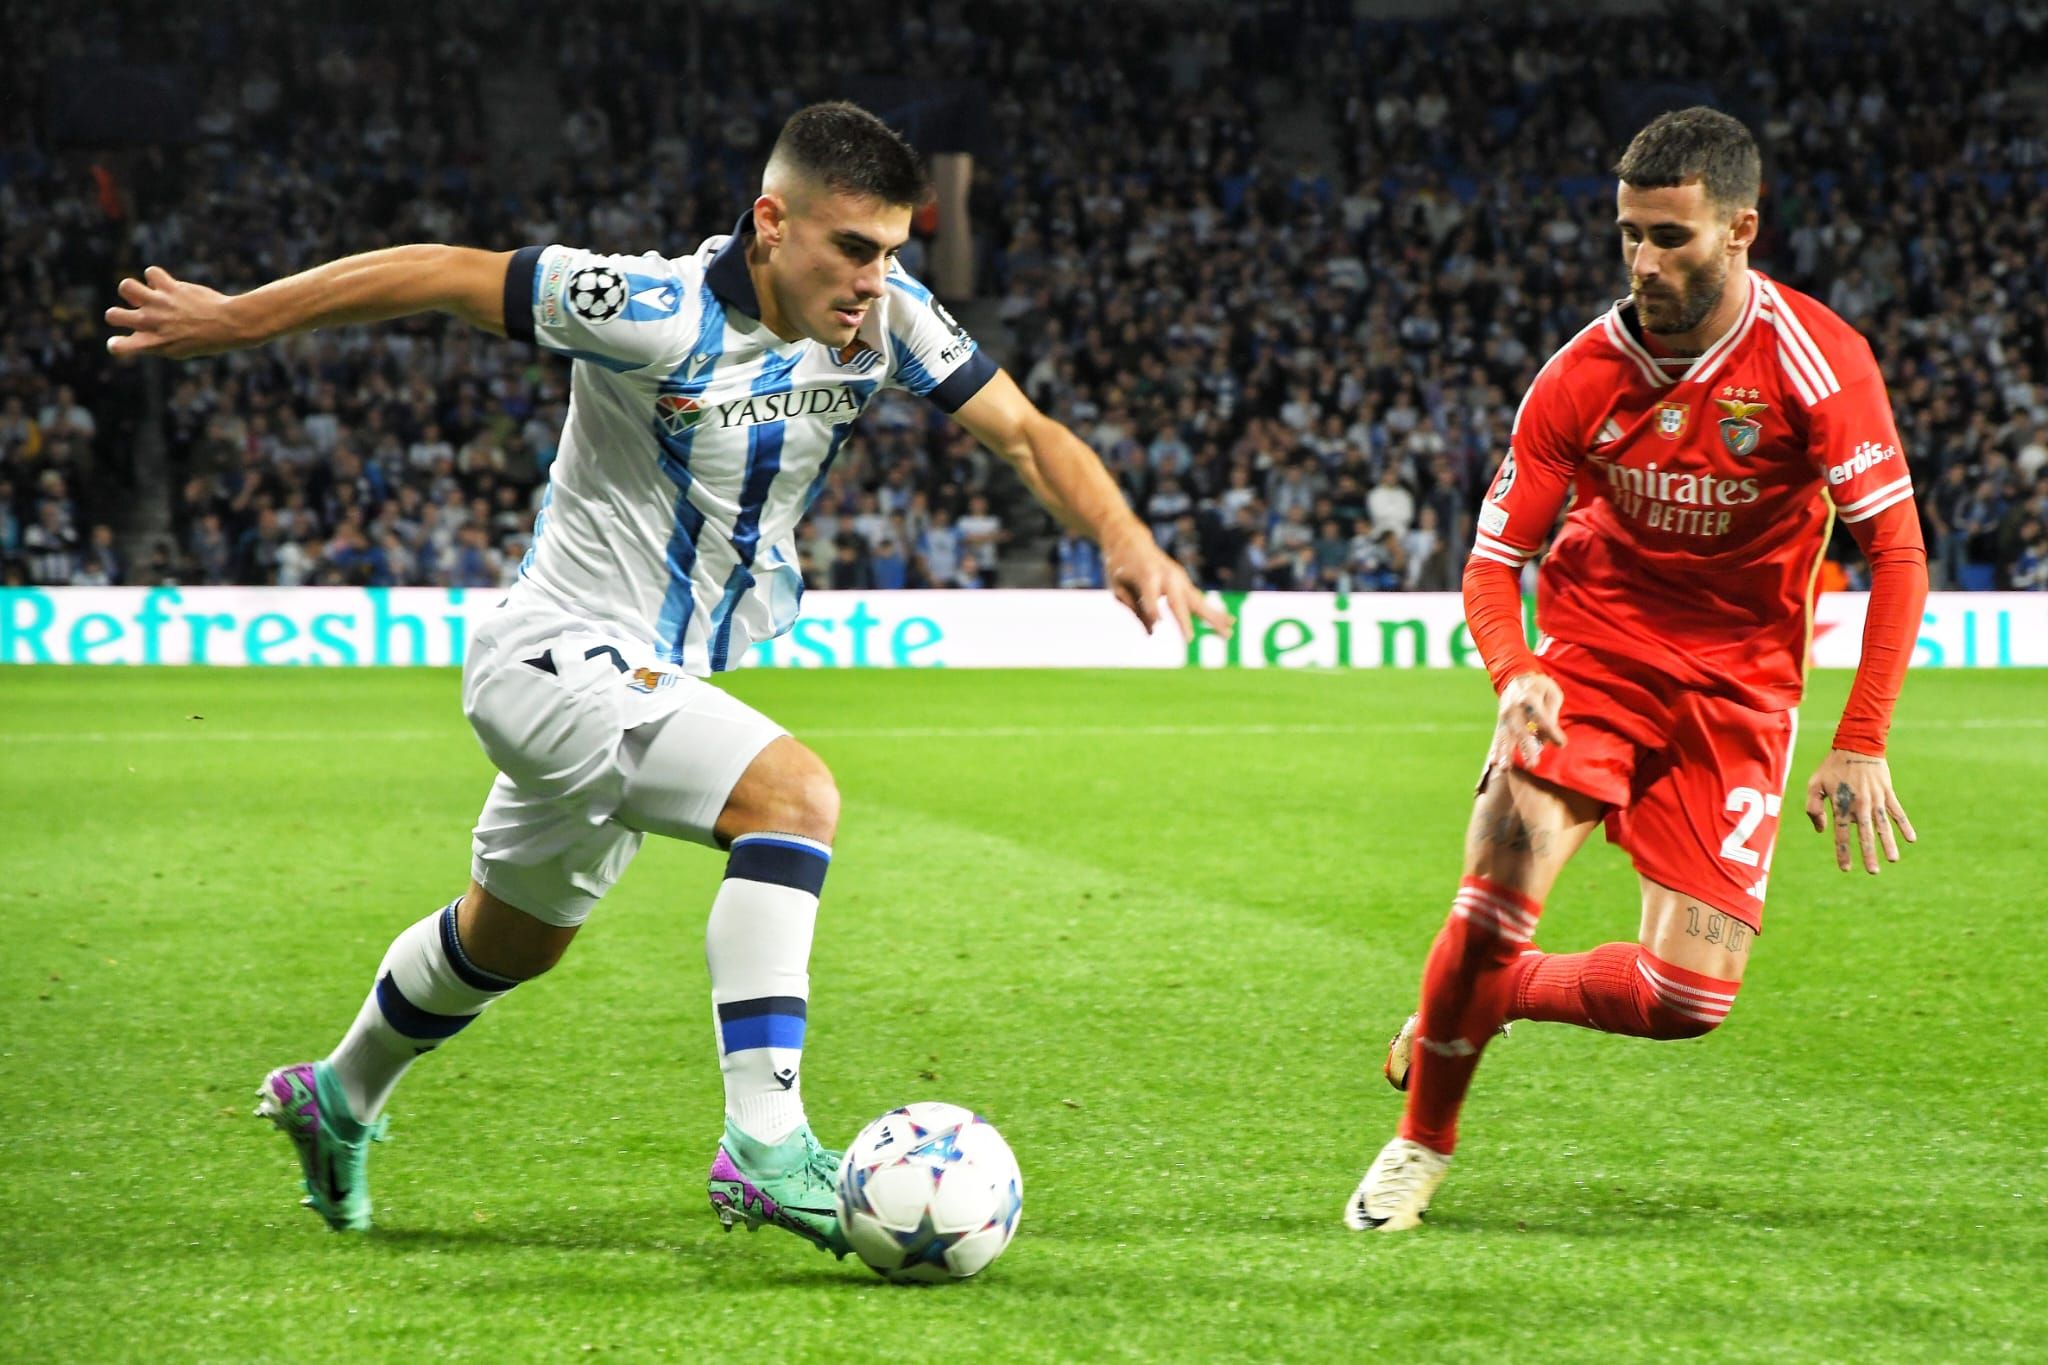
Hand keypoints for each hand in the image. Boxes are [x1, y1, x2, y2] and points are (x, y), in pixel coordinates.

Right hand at [105, 266, 246, 359]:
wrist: (230, 325)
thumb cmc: (205, 339)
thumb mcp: (178, 349)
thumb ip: (153, 342)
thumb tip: (133, 333)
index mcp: (153, 343)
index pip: (119, 348)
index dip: (116, 344)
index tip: (120, 343)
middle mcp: (152, 323)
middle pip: (111, 315)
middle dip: (116, 314)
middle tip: (138, 315)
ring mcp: (160, 304)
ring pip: (125, 286)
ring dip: (131, 290)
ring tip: (147, 295)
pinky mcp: (171, 287)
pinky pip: (151, 272)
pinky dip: (156, 276)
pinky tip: (166, 285)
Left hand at [1102, 528, 1232, 643]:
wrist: (1131, 541)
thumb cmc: (1120, 566)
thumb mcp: (1118, 586)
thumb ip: (1134, 607)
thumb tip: (1153, 631)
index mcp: (1147, 575)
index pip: (1150, 596)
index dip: (1152, 608)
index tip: (1157, 621)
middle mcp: (1167, 576)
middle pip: (1179, 601)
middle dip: (1184, 621)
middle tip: (1190, 640)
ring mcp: (1178, 578)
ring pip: (1197, 601)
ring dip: (1213, 617)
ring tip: (1229, 632)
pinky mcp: (1184, 582)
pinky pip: (1198, 601)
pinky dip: (1213, 612)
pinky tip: (1228, 622)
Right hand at [1489, 670, 1565, 770]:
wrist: (1516, 677)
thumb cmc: (1540, 688)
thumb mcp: (1552, 693)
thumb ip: (1551, 713)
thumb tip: (1547, 736)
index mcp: (1529, 697)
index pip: (1541, 717)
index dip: (1551, 731)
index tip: (1561, 744)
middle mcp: (1514, 708)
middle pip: (1521, 730)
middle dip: (1526, 748)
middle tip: (1532, 765)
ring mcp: (1505, 715)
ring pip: (1505, 736)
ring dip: (1505, 753)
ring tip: (1504, 768)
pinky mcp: (1500, 722)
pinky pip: (1498, 737)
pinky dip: (1496, 749)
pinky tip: (1494, 762)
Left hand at [1804, 747, 1915, 873]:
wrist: (1856, 745)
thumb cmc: (1831, 767)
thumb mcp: (1814, 784)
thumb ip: (1813, 808)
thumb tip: (1821, 830)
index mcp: (1840, 805)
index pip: (1842, 834)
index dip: (1843, 852)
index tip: (1846, 869)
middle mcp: (1859, 805)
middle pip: (1865, 834)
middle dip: (1869, 854)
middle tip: (1873, 872)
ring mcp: (1876, 799)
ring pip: (1883, 825)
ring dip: (1889, 843)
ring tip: (1893, 860)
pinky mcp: (1887, 793)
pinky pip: (1898, 812)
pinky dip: (1904, 825)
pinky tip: (1911, 839)